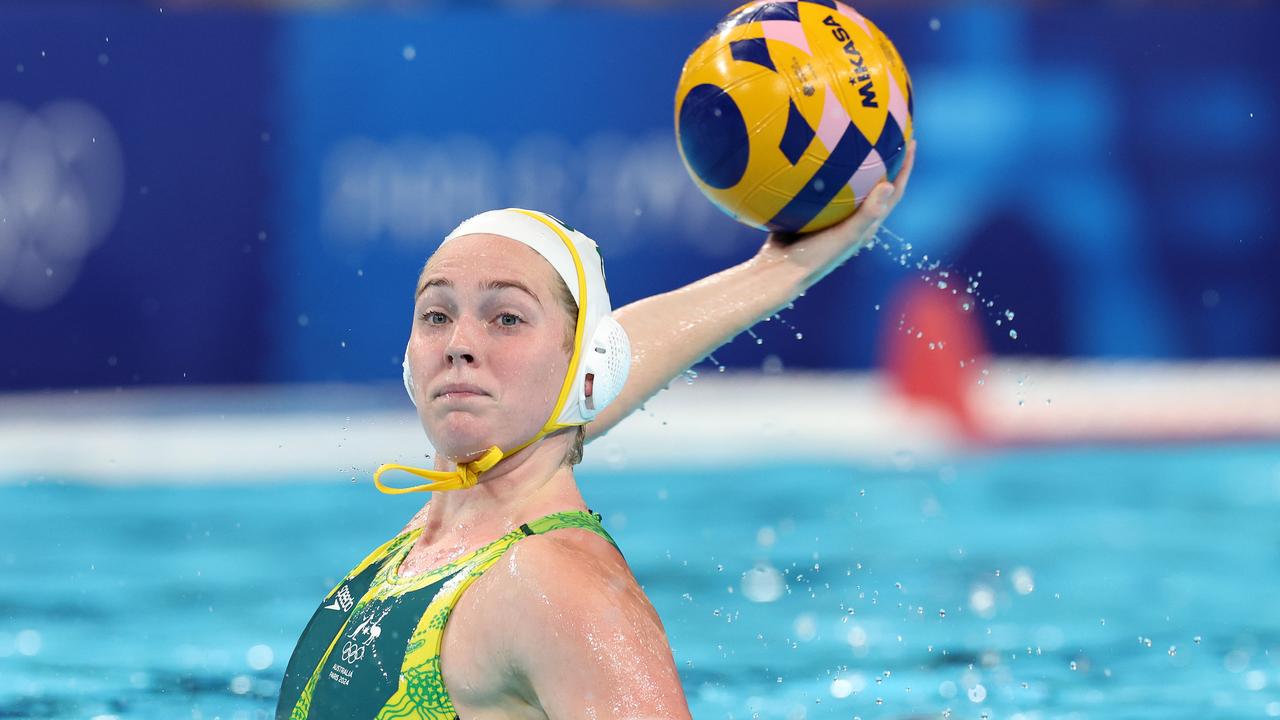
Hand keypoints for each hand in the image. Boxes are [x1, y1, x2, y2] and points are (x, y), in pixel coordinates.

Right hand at [758, 139, 915, 284]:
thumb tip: (889, 184)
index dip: (905, 168)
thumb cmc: (816, 257)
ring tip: (850, 137)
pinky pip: (819, 185)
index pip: (893, 191)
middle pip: (874, 183)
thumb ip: (867, 213)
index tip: (911, 142)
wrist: (779, 271)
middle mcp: (851, 219)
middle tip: (885, 132)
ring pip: (846, 183)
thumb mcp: (845, 236)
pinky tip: (811, 153)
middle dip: (883, 159)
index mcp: (866, 224)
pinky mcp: (809, 213)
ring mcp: (830, 216)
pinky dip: (821, 169)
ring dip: (853, 162)